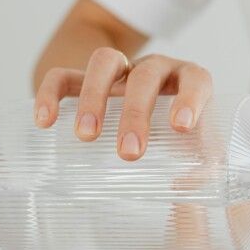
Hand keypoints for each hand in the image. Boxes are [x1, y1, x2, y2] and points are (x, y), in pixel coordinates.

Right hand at [34, 48, 212, 159]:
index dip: (190, 99)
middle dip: (136, 114)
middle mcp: (157, 69)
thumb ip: (204, 170)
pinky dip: (51, 93)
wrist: (158, 119)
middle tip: (130, 153)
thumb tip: (184, 187)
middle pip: (145, 77)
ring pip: (105, 63)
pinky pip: (65, 76)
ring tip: (87, 135)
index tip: (180, 127)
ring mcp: (122, 70)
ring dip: (94, 97)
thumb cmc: (186, 137)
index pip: (195, 80)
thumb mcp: (202, 150)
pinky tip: (44, 121)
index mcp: (190, 81)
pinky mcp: (88, 79)